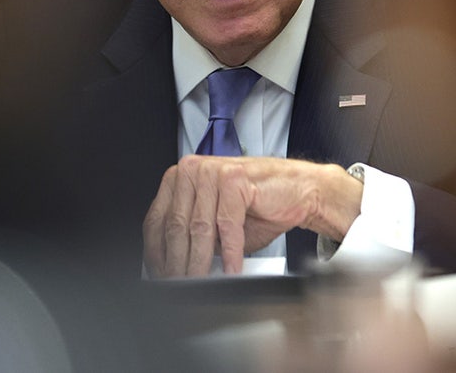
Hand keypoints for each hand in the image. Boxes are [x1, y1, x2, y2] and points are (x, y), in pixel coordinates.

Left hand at [142, 156, 363, 277]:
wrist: (299, 191)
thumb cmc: (258, 206)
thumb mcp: (216, 224)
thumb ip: (194, 237)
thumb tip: (174, 267)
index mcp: (181, 177)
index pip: (156, 219)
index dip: (156, 252)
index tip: (159, 274)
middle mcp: (194, 170)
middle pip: (177, 225)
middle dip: (177, 262)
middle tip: (179, 284)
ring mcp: (214, 171)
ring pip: (200, 227)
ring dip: (199, 261)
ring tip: (200, 282)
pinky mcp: (236, 179)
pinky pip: (227, 224)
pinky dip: (230, 252)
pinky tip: (231, 268)